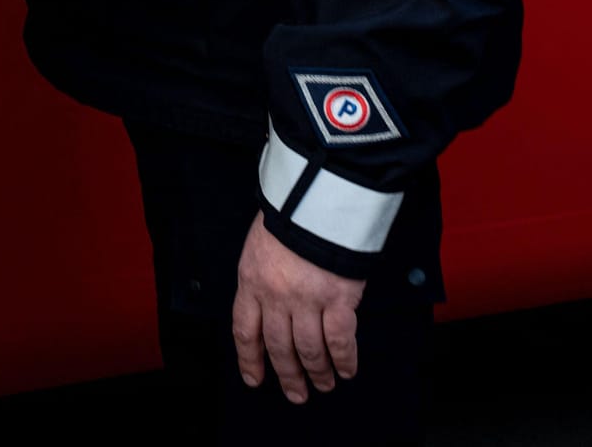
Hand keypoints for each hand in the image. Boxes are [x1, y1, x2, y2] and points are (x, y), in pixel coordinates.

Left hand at [231, 213, 365, 403]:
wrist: (315, 198)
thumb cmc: (289, 215)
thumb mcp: (259, 246)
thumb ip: (262, 277)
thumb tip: (269, 305)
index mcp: (251, 281)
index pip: (245, 330)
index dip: (250, 359)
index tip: (254, 378)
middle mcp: (276, 296)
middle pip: (278, 346)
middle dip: (287, 375)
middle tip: (295, 393)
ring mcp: (307, 299)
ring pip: (308, 349)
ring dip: (317, 373)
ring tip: (323, 385)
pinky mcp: (338, 298)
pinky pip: (340, 340)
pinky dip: (344, 360)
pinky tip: (346, 370)